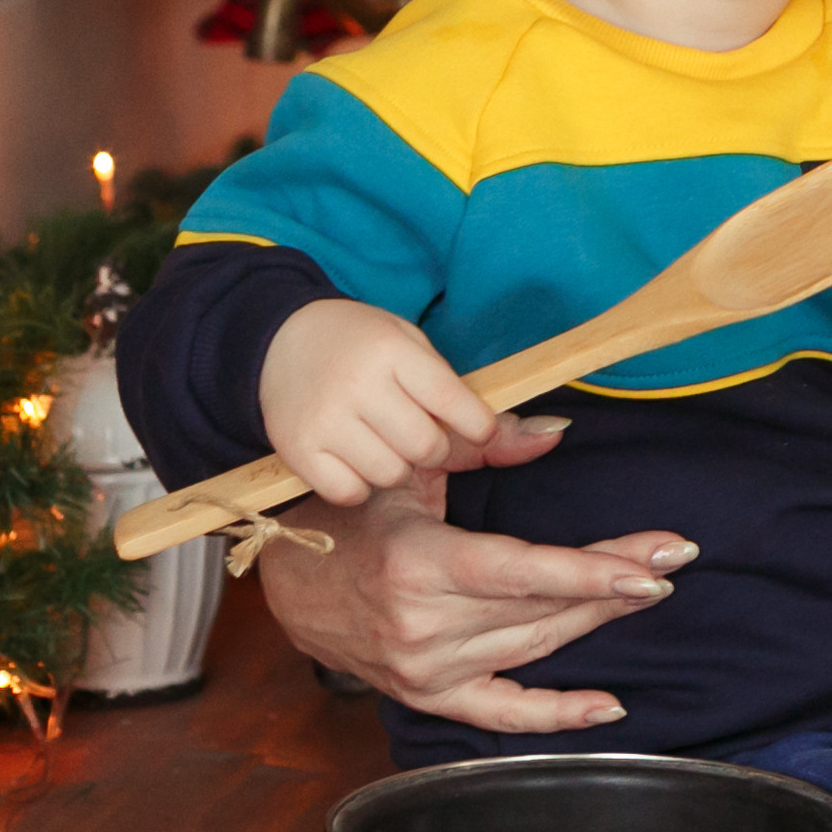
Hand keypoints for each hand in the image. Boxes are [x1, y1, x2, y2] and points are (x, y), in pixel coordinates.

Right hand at [254, 415, 698, 734]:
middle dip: (615, 584)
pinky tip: (606, 708)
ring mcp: (427, 671)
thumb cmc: (354, 516)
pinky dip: (556, 715)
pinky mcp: (428, 698)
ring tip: (650, 589)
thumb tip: (558, 431)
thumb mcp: (412, 468)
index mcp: (419, 565)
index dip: (591, 571)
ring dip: (596, 622)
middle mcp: (424, 627)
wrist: (291, 585)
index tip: (651, 561)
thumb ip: (487, 444)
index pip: (523, 572)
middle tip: (675, 558)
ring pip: (533, 646)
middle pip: (541, 607)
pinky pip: (501, 713)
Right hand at [260, 298, 502, 505]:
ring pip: (390, 473)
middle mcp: (359, 385)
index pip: (455, 402)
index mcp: (394, 352)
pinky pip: (350, 490)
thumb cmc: (365, 346)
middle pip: (425, 446)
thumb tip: (553, 436)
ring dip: (397, 465)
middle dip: (434, 446)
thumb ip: (472, 399)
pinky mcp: (298, 450)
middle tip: (417, 429)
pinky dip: (360, 483)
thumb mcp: (416, 351)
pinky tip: (354, 456)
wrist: (279, 341)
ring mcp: (324, 420)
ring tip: (382, 438)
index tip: (474, 426)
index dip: (476, 424)